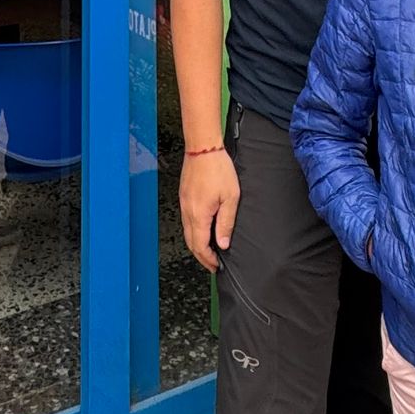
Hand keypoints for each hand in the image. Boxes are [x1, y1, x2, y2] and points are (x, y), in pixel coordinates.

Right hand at [180, 147, 239, 270]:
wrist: (203, 148)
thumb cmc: (218, 169)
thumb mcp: (230, 197)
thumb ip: (226, 222)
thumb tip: (223, 243)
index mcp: (199, 214)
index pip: (200, 246)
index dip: (208, 259)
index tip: (216, 265)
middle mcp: (188, 212)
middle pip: (191, 242)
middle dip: (201, 256)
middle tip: (212, 264)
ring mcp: (184, 204)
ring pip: (187, 232)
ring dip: (197, 245)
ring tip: (209, 251)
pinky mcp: (184, 197)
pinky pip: (186, 221)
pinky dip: (193, 232)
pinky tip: (203, 231)